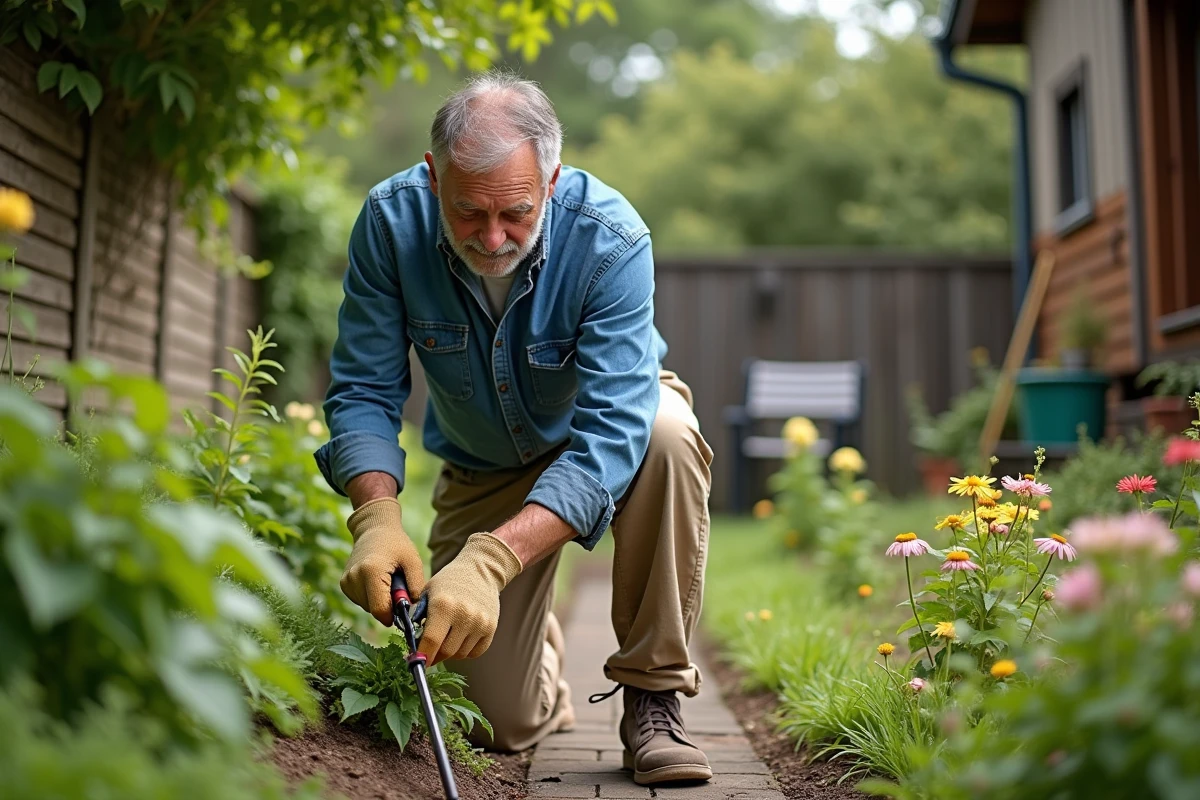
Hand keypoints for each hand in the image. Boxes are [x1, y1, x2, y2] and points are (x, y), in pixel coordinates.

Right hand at [340, 497, 424, 625]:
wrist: (374, 529)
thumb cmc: (397, 544)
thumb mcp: (413, 561)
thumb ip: (416, 586)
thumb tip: (413, 611)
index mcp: (371, 571)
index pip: (379, 610)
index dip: (393, 615)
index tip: (404, 608)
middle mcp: (354, 577)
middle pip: (374, 610)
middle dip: (389, 606)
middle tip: (398, 586)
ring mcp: (346, 581)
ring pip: (367, 607)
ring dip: (380, 601)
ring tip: (387, 580)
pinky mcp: (344, 584)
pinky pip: (361, 601)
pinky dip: (372, 596)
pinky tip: (377, 581)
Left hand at [419, 533, 522, 664]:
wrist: (481, 570)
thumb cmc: (449, 582)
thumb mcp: (428, 593)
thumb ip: (418, 618)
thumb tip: (413, 646)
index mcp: (444, 605)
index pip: (431, 642)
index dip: (422, 656)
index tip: (417, 661)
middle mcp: (464, 615)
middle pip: (446, 652)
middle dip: (434, 655)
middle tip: (429, 650)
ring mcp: (480, 623)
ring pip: (460, 655)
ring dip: (450, 652)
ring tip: (446, 638)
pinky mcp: (491, 628)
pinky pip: (475, 652)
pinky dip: (465, 650)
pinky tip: (460, 638)